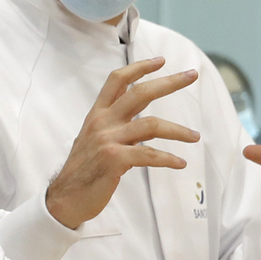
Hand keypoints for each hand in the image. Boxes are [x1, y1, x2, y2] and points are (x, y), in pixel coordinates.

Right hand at [46, 57, 200, 229]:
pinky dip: (168, 159)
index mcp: (97, 115)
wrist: (65, 198)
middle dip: (169, 82)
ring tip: (195, 137)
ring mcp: (108, 140)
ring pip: (151, 125)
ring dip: (178, 130)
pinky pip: (149, 155)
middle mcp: (102, 123)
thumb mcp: (94, 140)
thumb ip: (114, 127)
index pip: (117, 81)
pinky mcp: (114, 160)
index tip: (160, 61)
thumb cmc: (83, 170)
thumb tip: (141, 121)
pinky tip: (180, 163)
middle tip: (192, 75)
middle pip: (140, 93)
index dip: (139, 68)